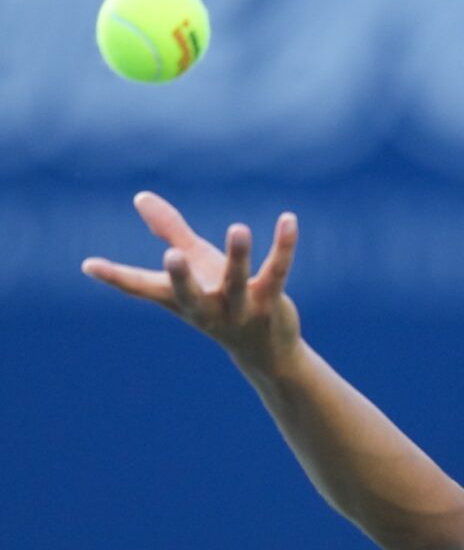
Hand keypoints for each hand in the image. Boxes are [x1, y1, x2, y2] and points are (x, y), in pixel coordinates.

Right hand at [82, 191, 303, 373]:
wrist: (266, 353)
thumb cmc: (221, 301)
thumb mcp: (196, 265)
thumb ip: (171, 231)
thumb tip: (140, 197)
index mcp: (180, 300)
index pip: (143, 289)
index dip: (116, 277)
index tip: (89, 265)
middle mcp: (206, 308)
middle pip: (189, 295)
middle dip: (181, 277)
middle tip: (171, 255)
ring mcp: (239, 309)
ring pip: (238, 282)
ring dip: (238, 255)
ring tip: (238, 227)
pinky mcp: (271, 303)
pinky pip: (277, 272)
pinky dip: (284, 247)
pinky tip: (288, 220)